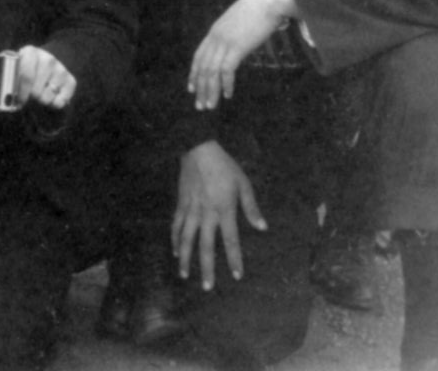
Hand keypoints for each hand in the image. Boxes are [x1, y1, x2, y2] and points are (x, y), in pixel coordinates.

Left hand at [14, 45, 76, 109]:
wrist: (47, 64)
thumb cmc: (26, 70)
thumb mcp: (17, 68)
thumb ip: (10, 79)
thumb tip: (6, 98)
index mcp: (30, 52)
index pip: (26, 76)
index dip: (21, 93)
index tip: (18, 101)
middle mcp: (48, 59)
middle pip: (36, 91)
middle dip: (30, 97)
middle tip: (29, 95)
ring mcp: (61, 70)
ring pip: (47, 98)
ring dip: (41, 101)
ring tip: (40, 93)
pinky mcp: (71, 81)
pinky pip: (60, 103)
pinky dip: (53, 104)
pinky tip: (51, 96)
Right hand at [173, 141, 265, 289]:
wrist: (198, 149)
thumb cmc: (225, 166)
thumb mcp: (244, 184)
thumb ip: (251, 207)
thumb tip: (262, 227)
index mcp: (225, 210)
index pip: (231, 240)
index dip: (235, 259)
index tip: (237, 276)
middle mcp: (206, 214)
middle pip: (206, 246)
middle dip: (207, 268)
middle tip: (207, 287)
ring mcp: (191, 210)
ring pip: (186, 239)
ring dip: (186, 259)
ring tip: (185, 275)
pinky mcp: (180, 204)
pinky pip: (176, 225)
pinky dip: (175, 239)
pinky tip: (175, 251)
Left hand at [188, 0, 294, 110]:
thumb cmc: (260, 9)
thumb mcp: (240, 21)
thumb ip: (234, 34)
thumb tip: (238, 45)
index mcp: (215, 31)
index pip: (198, 56)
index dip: (193, 73)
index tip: (191, 88)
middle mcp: (215, 37)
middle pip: (202, 67)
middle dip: (200, 88)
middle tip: (200, 106)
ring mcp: (225, 42)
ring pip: (211, 71)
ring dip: (210, 91)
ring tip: (210, 106)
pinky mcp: (237, 46)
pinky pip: (227, 70)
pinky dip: (226, 84)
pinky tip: (227, 95)